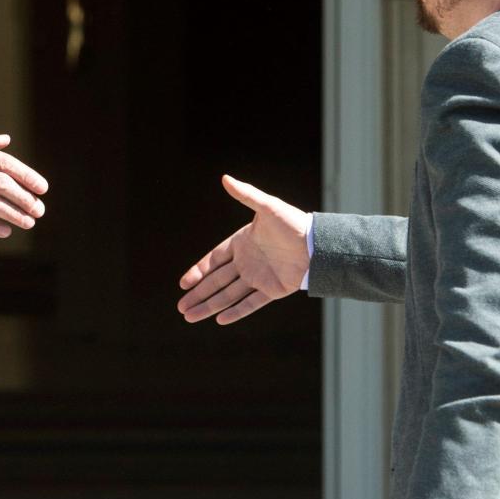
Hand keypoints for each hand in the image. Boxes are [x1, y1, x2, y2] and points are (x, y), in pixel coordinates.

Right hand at [176, 174, 309, 324]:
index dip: (198, 271)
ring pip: (229, 295)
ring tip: (190, 317)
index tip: (183, 283)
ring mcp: (259, 277)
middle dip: (198, 294)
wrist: (319, 244)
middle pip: (216, 281)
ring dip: (210, 306)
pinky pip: (250, 303)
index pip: (214, 259)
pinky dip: (236, 312)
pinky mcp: (272, 290)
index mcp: (242, 243)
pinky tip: (220, 320)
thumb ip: (246, 195)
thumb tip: (225, 178)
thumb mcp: (268, 207)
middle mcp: (247, 262)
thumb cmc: (293, 222)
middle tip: (180, 307)